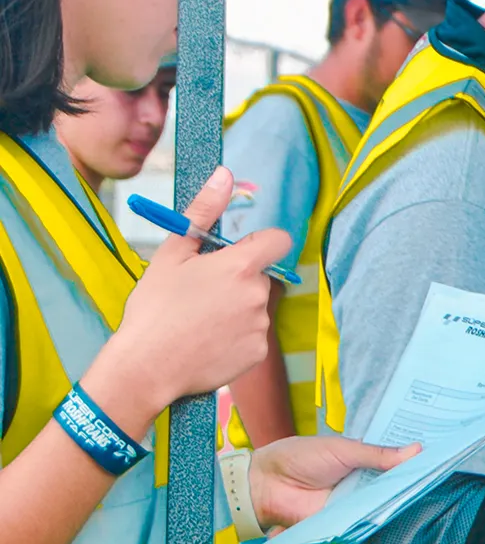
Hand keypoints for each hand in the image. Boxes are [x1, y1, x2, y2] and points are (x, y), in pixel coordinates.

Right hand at [84, 169, 291, 428]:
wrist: (145, 368)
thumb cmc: (154, 309)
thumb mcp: (172, 255)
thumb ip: (203, 213)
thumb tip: (224, 174)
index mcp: (241, 266)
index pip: (280, 240)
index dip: (262, 243)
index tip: (238, 253)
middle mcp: (259, 294)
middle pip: (261, 276)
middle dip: (239, 280)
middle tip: (202, 294)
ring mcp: (261, 325)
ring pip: (256, 306)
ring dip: (237, 308)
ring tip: (200, 320)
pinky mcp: (258, 352)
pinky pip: (254, 335)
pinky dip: (237, 336)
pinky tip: (207, 341)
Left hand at [249, 436, 420, 529]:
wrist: (265, 483)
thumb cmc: (300, 458)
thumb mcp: (344, 450)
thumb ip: (378, 454)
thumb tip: (416, 450)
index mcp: (361, 461)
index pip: (393, 462)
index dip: (412, 460)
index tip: (438, 455)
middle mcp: (360, 483)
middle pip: (391, 484)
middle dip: (410, 479)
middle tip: (437, 474)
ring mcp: (352, 504)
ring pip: (382, 503)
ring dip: (398, 498)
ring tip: (424, 489)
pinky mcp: (344, 523)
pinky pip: (366, 521)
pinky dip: (379, 516)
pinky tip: (398, 509)